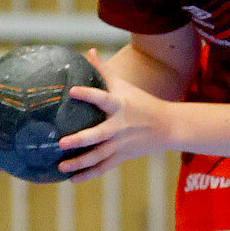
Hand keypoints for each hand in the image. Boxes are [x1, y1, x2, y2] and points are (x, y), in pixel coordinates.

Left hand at [57, 48, 174, 181]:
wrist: (168, 127)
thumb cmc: (142, 102)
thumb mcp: (125, 85)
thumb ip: (104, 70)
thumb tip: (88, 51)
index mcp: (119, 106)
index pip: (102, 98)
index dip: (88, 94)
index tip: (72, 91)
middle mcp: (119, 127)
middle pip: (98, 135)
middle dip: (80, 140)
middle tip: (62, 143)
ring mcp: (121, 144)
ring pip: (98, 156)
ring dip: (79, 162)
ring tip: (61, 166)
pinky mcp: (122, 156)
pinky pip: (103, 167)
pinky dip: (87, 174)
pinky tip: (71, 179)